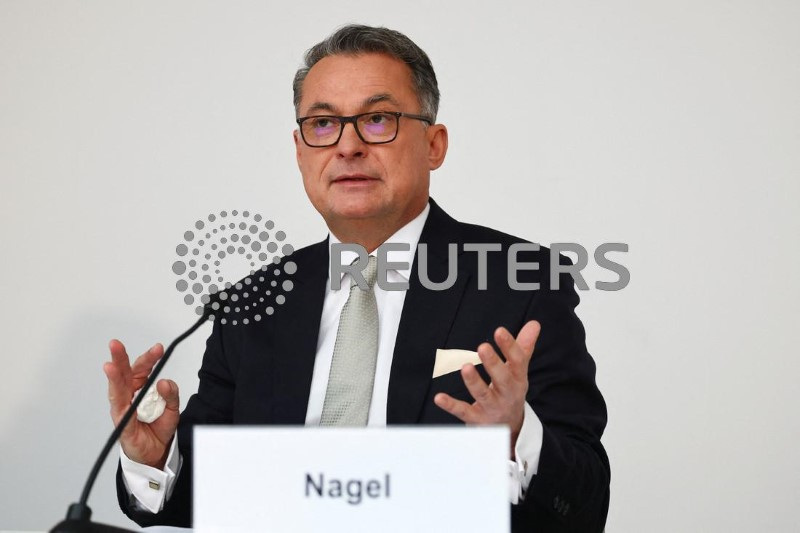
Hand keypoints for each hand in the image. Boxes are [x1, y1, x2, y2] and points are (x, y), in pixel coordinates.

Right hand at [103, 339, 179, 469]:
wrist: (157, 451)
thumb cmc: (159, 426)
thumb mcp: (173, 408)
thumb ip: (171, 394)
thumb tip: (164, 382)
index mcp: (140, 387)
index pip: (142, 369)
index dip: (149, 358)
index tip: (158, 348)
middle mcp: (129, 395)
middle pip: (123, 374)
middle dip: (119, 359)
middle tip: (115, 345)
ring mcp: (123, 409)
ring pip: (117, 391)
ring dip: (113, 378)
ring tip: (110, 366)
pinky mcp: (123, 425)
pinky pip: (122, 415)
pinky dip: (122, 407)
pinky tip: (122, 401)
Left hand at [434, 320, 540, 455]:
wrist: (510, 429)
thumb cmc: (510, 392)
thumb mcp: (518, 371)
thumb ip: (523, 347)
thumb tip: (534, 323)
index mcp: (518, 379)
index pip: (517, 361)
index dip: (509, 346)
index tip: (499, 331)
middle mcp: (507, 394)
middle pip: (502, 379)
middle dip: (493, 363)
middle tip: (483, 346)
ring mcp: (492, 407)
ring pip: (482, 395)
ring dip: (474, 382)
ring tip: (466, 367)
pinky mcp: (477, 419)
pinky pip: (463, 412)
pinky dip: (451, 405)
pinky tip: (439, 398)